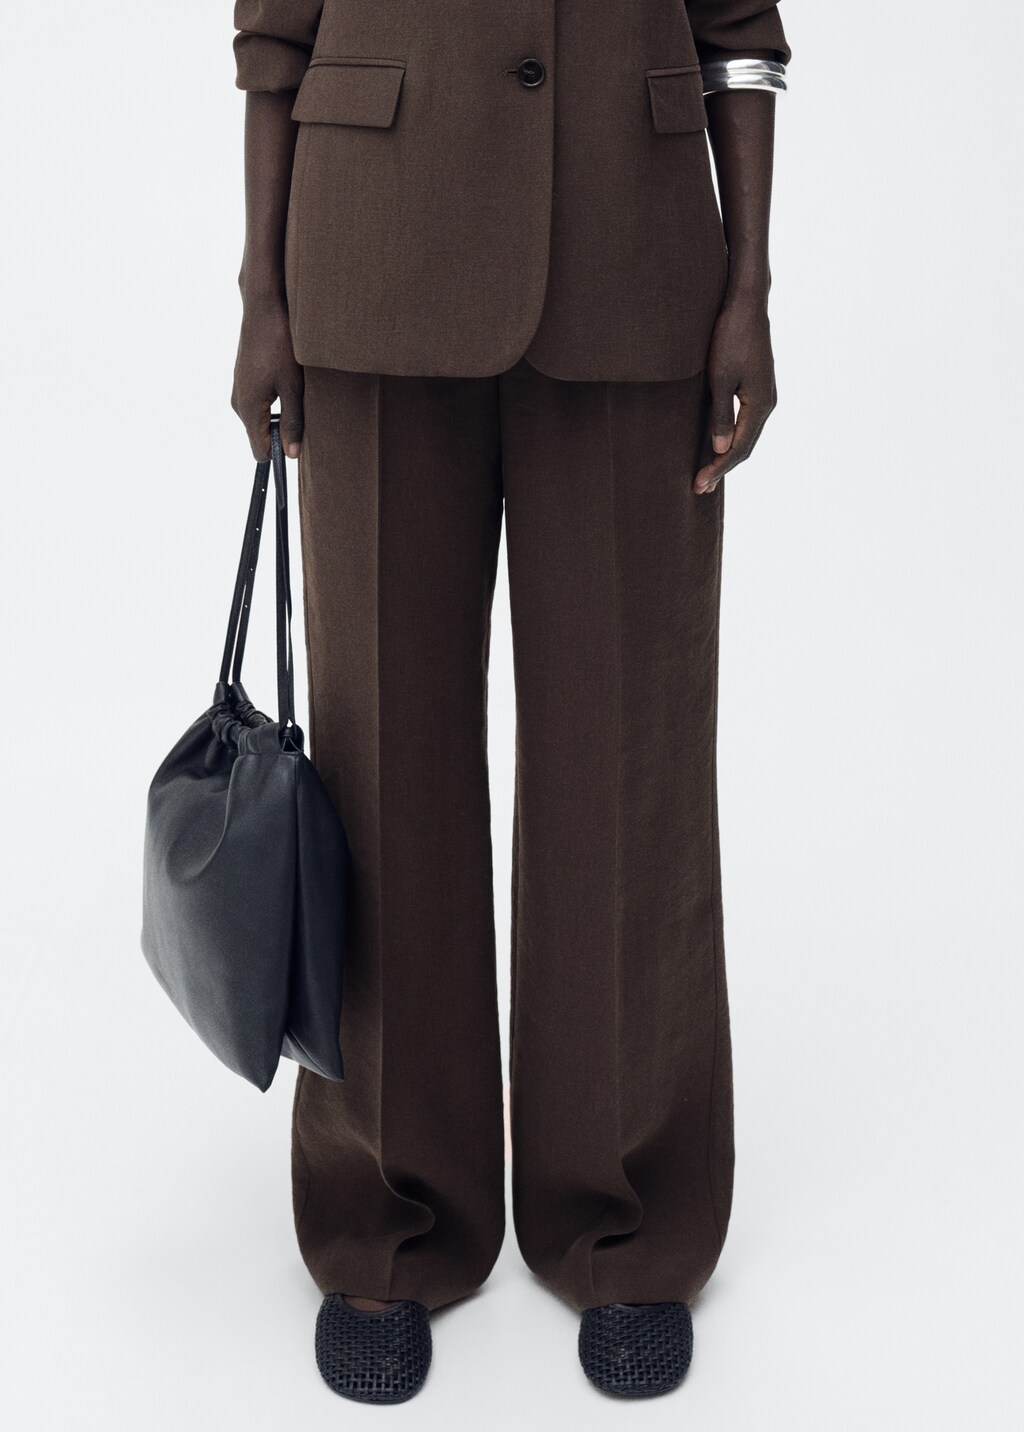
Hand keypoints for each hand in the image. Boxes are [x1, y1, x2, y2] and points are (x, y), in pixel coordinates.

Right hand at [231, 294, 304, 459]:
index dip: (280, 454)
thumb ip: (293, 422)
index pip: (259, 452)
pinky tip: (287, 380)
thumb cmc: (279, 345)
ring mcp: (239, 390)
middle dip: (282, 433)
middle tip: (303, 410)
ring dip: (281, 414)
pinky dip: (275, 400)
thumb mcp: (294, 387)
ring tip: (296, 391)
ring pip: (262, 419)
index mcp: (249, 409)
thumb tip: (292, 454)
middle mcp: (239, 403)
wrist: (263, 308)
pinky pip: (260, 403)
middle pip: (261, 436)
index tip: (298, 446)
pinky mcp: (243, 379)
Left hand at [693, 295, 776, 494]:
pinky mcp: (757, 386)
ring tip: (707, 473)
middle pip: (745, 446)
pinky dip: (731, 438)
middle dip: (722, 468)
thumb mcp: (720, 378)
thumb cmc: (731, 337)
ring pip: (746, 435)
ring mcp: (764, 394)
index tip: (698, 485)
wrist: (746, 304)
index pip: (739, 448)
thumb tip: (722, 448)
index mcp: (760, 405)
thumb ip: (721, 415)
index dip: (718, 469)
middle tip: (699, 488)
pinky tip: (719, 444)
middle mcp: (767, 403)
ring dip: (727, 455)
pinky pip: (745, 421)